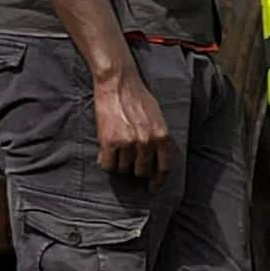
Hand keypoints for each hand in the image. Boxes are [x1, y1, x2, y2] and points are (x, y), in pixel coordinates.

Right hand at [92, 66, 172, 182]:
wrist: (119, 83)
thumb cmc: (138, 98)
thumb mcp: (157, 118)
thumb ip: (157, 138)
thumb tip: (154, 159)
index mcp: (162, 136)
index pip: (163, 168)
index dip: (158, 181)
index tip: (152, 187)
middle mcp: (147, 142)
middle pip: (141, 171)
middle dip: (135, 170)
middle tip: (128, 161)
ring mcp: (128, 143)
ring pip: (123, 169)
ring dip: (119, 163)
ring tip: (116, 150)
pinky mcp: (110, 142)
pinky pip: (108, 164)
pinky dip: (106, 162)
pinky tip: (105, 153)